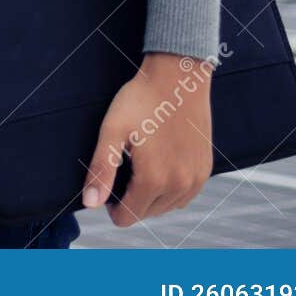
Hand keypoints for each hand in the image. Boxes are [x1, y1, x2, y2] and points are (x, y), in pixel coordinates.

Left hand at [82, 52, 213, 226]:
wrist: (178, 77)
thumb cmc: (141, 100)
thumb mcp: (112, 131)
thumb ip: (101, 169)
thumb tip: (90, 203)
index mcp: (154, 180)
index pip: (127, 218)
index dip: (112, 205)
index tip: (108, 183)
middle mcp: (179, 186)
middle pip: (146, 213)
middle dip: (131, 199)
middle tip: (124, 166)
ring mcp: (196, 179)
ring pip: (166, 206)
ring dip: (151, 196)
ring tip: (141, 165)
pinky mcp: (205, 169)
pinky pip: (184, 196)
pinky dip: (170, 189)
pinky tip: (160, 167)